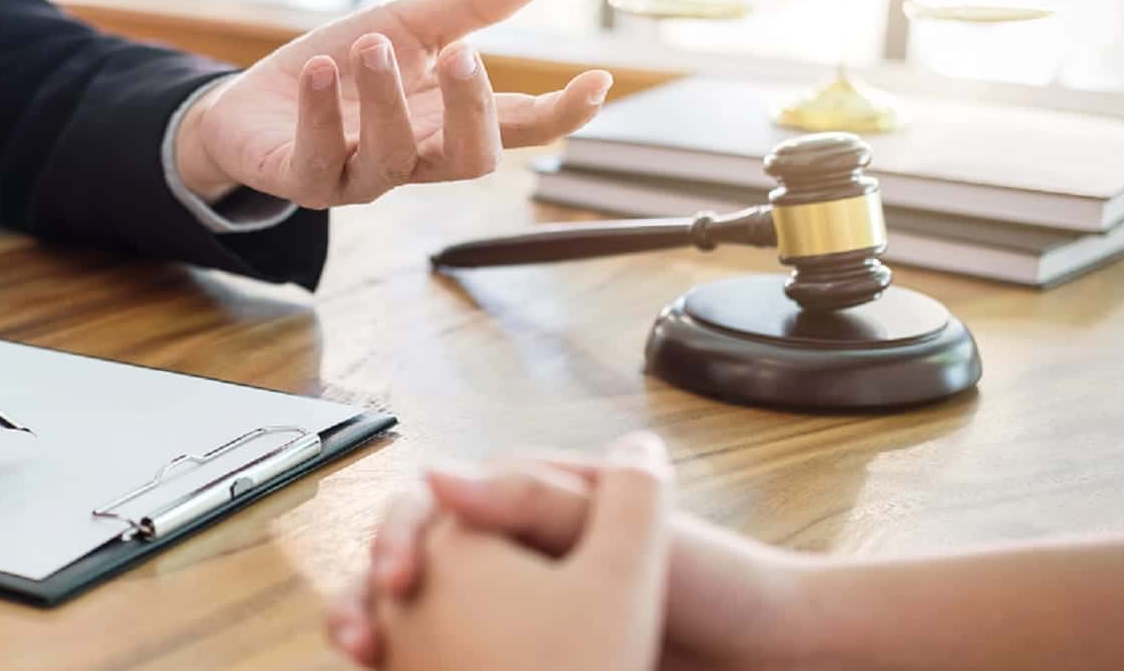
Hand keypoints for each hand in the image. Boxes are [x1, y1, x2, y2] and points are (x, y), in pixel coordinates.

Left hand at [174, 0, 614, 205]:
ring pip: (392, 160)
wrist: (250, 104)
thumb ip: (470, 7)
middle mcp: (412, 158)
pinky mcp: (303, 180)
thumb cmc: (340, 71)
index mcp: (445, 123)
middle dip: (472, 110)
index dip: (561, 114)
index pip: (518, 129)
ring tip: (372, 45)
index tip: (596, 81)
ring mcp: (358, 176)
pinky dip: (321, 114)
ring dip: (387, 99)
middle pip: (470, 160)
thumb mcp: (407, 27)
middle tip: (464, 53)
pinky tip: (321, 70)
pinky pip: (319, 160)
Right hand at [328, 435, 816, 669]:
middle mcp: (513, 549)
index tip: (394, 575)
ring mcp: (518, 606)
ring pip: (425, 614)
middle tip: (359, 631)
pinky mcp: (527, 654)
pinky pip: (456, 657)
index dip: (401, 533)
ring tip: (365, 655)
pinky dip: (419, 665)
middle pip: (416, 561)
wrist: (765, 651)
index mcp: (527, 500)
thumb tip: (437, 472)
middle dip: (372, 591)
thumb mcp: (618, 528)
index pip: (435, 504)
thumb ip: (530, 498)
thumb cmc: (711, 577)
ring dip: (386, 630)